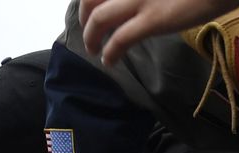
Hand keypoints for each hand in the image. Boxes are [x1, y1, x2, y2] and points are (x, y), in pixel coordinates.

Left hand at [79, 0, 236, 64]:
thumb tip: (143, 1)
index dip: (91, 0)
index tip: (93, 8)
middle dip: (84, 16)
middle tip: (89, 30)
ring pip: (98, 19)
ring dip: (90, 37)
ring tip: (94, 49)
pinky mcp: (153, 19)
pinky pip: (120, 40)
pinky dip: (109, 53)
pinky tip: (110, 61)